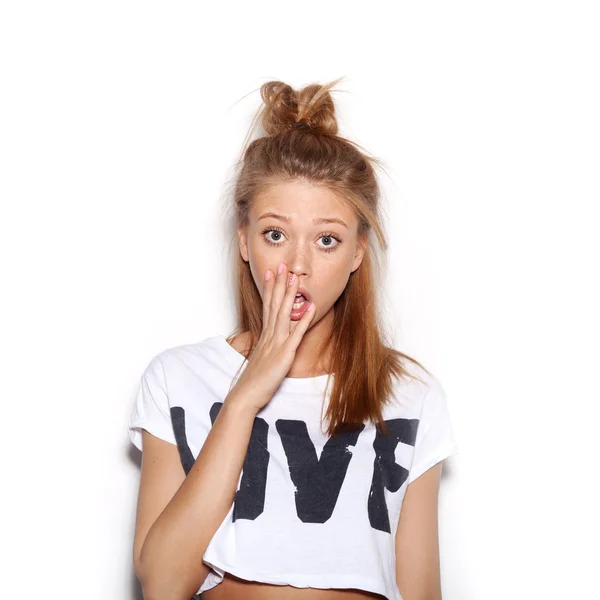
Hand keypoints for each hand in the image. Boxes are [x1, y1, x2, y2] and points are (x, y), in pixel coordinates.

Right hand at [227, 262, 315, 410]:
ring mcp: (276, 343)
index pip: (267, 306)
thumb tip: (271, 338)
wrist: (246, 395)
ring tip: (295, 278)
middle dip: (279, 284)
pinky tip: (311, 308)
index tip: (272, 272)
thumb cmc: (254, 380)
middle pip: (274, 304)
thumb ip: (267, 346)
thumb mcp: (261, 358)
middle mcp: (269, 335)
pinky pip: (296, 334)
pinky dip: (304, 320)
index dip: (270, 288)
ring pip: (284, 314)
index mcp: (264, 335)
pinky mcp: (284, 354)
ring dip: (290, 295)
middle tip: (282, 265)